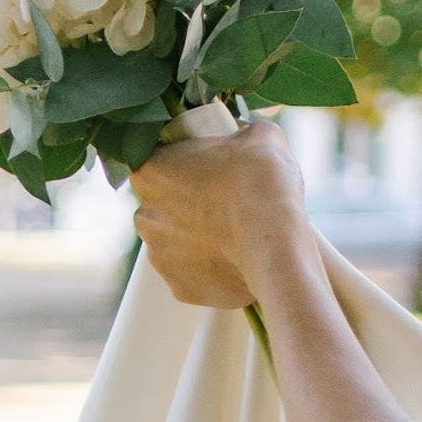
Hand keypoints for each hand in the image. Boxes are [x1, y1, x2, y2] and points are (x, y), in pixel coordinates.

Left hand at [130, 117, 314, 309]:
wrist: (277, 246)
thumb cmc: (262, 183)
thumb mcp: (261, 136)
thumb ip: (243, 131)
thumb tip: (248, 138)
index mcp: (149, 172)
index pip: (157, 162)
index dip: (184, 165)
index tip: (210, 170)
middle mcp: (144, 216)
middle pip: (163, 205)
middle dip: (188, 204)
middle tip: (225, 202)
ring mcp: (159, 256)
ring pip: (175, 242)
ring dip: (197, 238)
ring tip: (234, 234)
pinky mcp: (180, 289)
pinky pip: (191, 274)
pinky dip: (208, 268)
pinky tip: (235, 260)